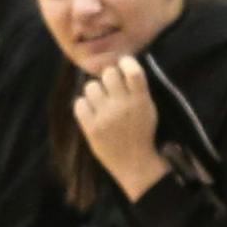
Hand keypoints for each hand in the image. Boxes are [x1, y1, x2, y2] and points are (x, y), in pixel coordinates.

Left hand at [72, 57, 166, 194]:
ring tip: (100, 102)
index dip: (126, 62)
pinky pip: (79, 103)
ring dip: (94, 92)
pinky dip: (83, 106)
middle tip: (110, 88)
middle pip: (108, 74)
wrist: (135, 164)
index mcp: (141, 101)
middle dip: (108, 78)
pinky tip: (90, 112)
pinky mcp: (91, 128)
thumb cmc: (141, 134)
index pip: (133, 71)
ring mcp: (106, 117)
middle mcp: (123, 106)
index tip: (122, 63)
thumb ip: (136, 89)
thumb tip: (119, 65)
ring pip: (91, 86)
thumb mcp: (148, 110)